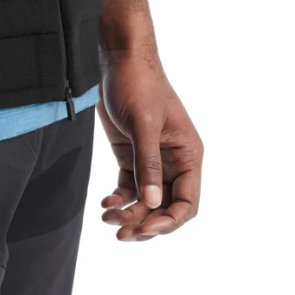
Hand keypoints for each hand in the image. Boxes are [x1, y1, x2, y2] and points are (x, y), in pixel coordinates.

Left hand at [97, 52, 202, 240]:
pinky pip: (130, 188)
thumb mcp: (144, 123)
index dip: (169, 221)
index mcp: (188, 155)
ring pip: (146, 202)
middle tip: (121, 233)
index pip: (187, 202)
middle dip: (145, 223)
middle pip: (166, 208)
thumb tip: (153, 203)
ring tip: (108, 218)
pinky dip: (120, 200)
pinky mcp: (131, 156)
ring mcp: (152, 161)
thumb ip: (148, 163)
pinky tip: (106, 204)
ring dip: (129, 214)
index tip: (146, 228)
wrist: (118, 61)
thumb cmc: (138, 84)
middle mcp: (174, 163)